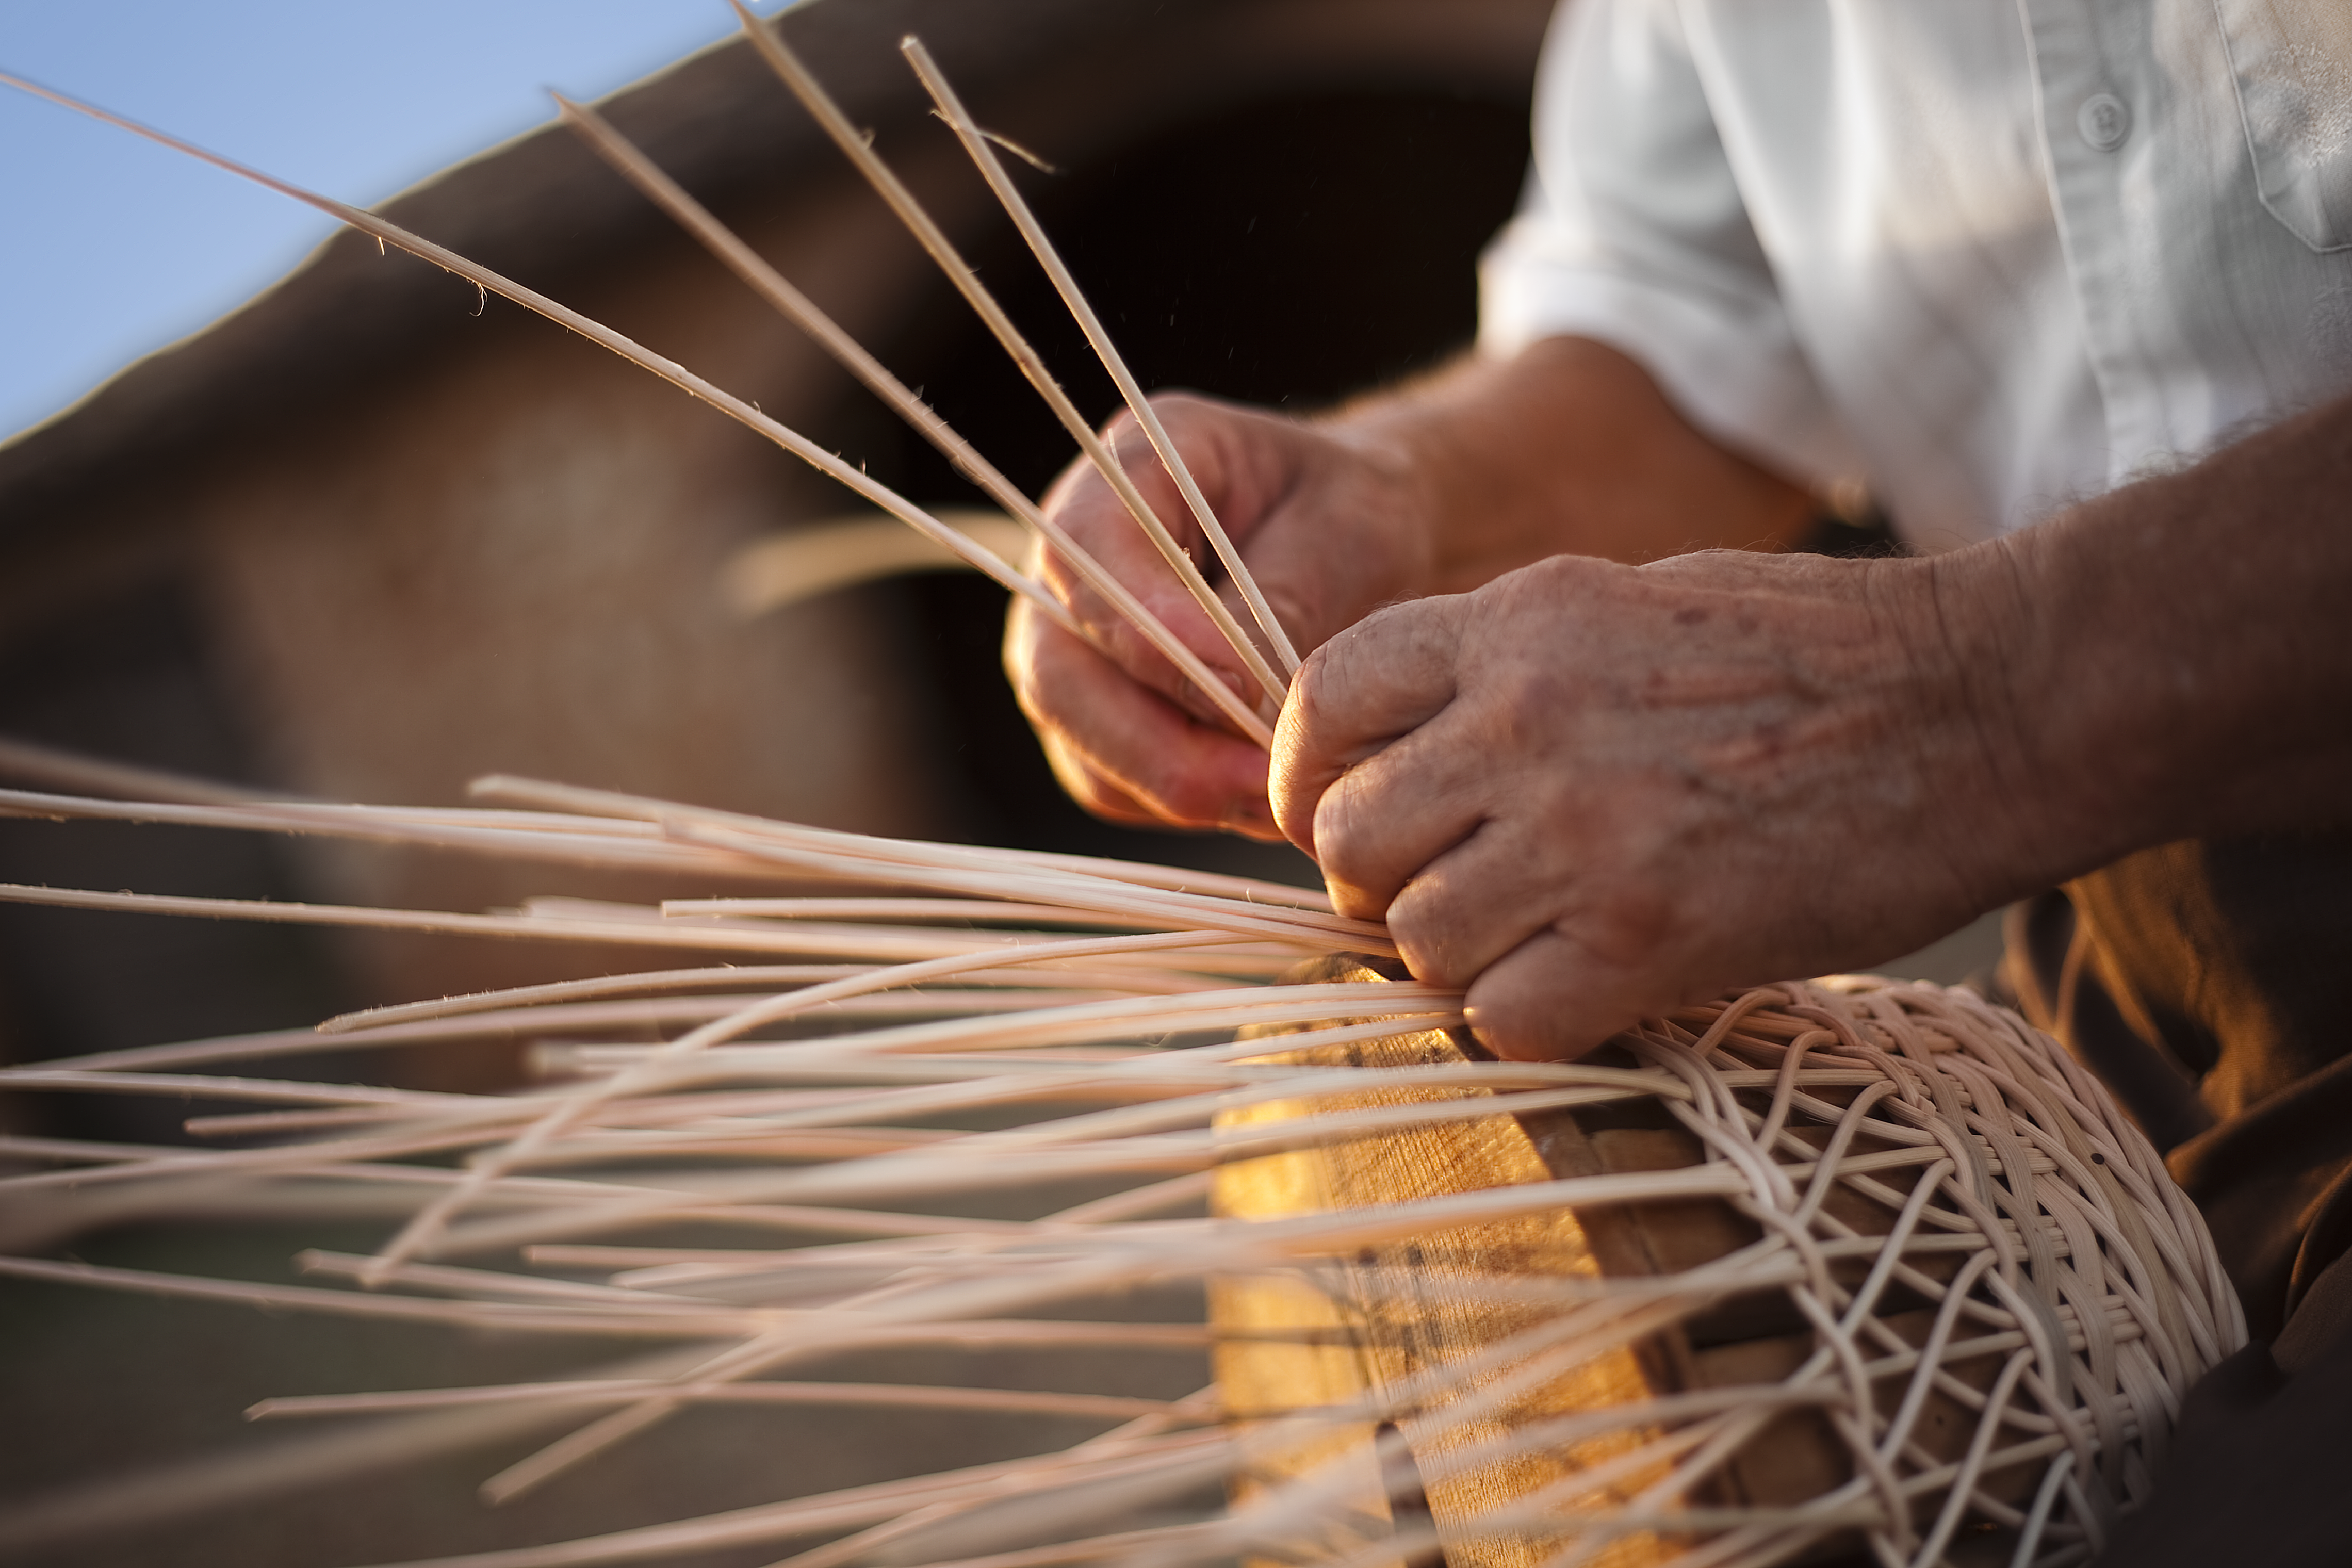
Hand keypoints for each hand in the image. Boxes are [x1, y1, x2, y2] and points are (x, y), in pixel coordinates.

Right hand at [1005, 393, 1431, 838]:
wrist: (1360, 546)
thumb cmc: (1354, 515)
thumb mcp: (1348, 528)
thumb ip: (1282, 598)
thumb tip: (1235, 694)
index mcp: (1128, 469)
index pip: (1087, 555)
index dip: (1149, 631)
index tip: (1242, 685)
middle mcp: (1072, 565)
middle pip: (1058, 672)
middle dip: (1155, 743)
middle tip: (1260, 779)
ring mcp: (1074, 648)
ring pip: (1081, 746)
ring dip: (1177, 785)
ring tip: (1279, 794)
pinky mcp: (1098, 721)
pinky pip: (1115, 786)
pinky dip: (1184, 804)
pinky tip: (1261, 796)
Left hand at [1272, 548, 2029, 1058]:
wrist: (1985, 702)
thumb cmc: (1818, 653)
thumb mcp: (1629, 601)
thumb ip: (1502, 671)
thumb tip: (1400, 762)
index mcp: (1517, 619)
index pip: (1321, 700)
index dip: (1307, 776)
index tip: (1333, 818)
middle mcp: (1527, 719)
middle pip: (1347, 840)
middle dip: (1377, 884)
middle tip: (1446, 892)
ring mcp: (1585, 831)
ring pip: (1415, 941)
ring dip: (1457, 958)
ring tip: (1537, 937)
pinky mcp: (1651, 937)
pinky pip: (1503, 1019)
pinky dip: (1528, 1021)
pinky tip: (1589, 985)